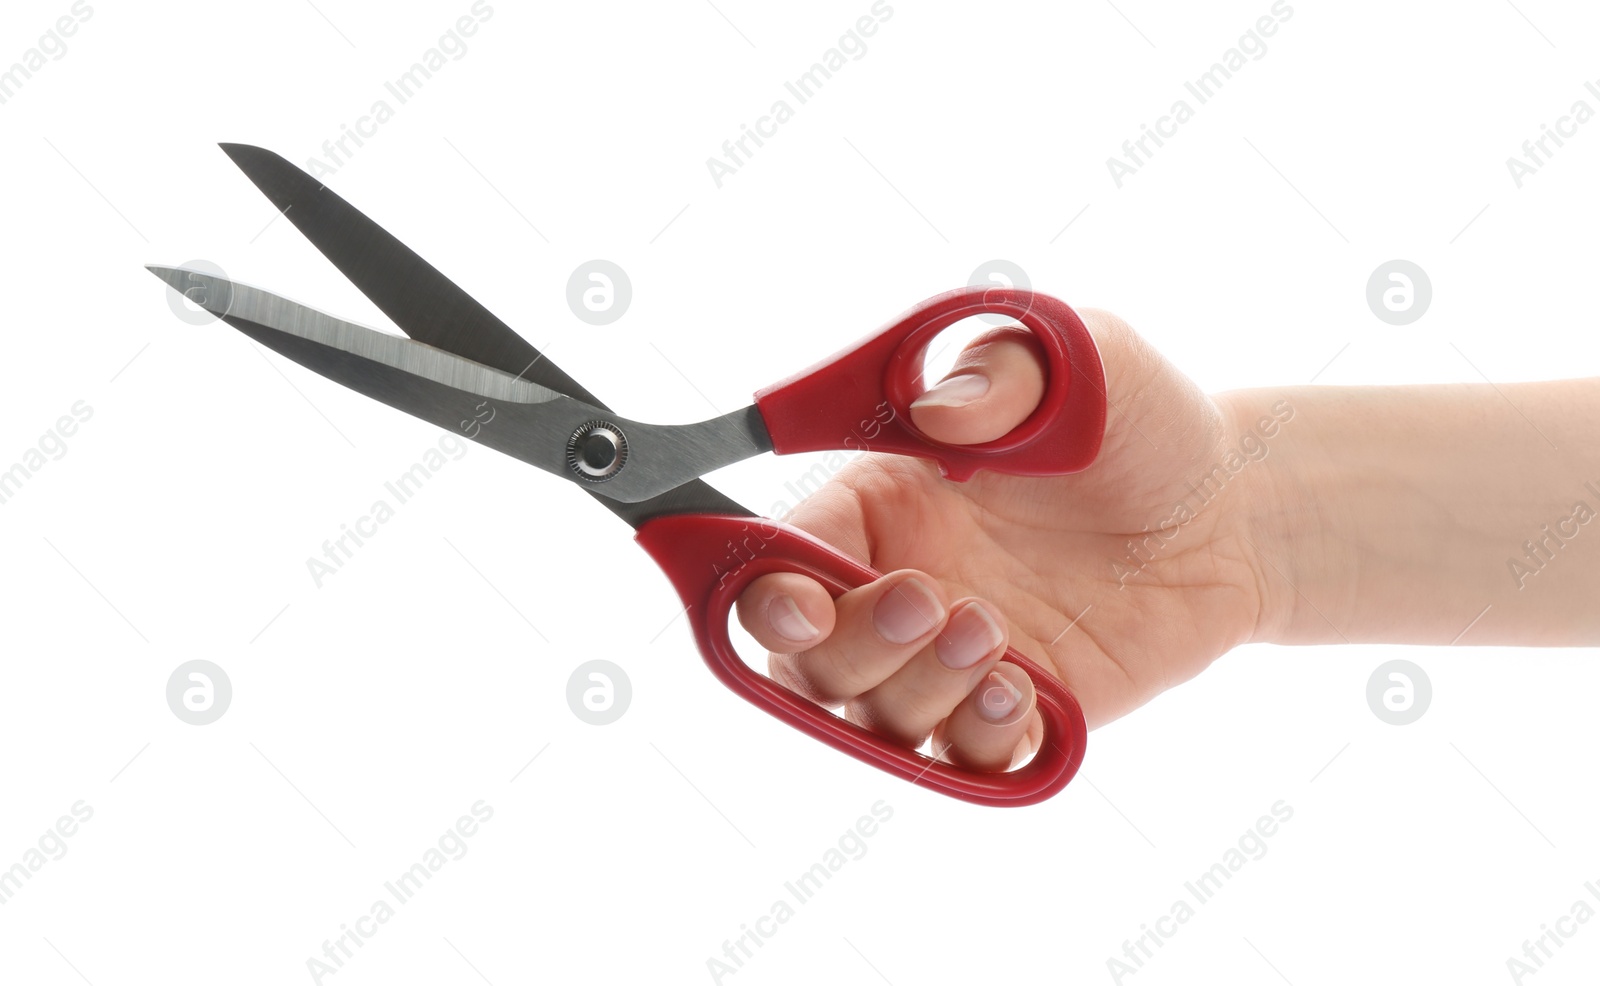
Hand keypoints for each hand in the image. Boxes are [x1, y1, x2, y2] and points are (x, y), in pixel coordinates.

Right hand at [735, 311, 1270, 769]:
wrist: (1229, 508)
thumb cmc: (1139, 421)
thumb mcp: (1081, 357)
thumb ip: (1002, 369)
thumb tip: (938, 413)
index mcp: (883, 501)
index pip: (781, 558)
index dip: (766, 591)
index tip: (804, 603)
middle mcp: (901, 583)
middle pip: (809, 656)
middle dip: (854, 645)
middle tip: (935, 602)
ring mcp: (954, 656)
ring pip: (876, 716)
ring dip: (917, 688)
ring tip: (994, 634)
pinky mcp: (1018, 708)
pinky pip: (964, 758)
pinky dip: (976, 738)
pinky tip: (1025, 690)